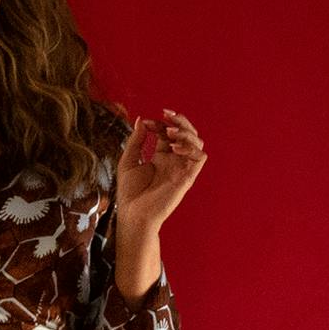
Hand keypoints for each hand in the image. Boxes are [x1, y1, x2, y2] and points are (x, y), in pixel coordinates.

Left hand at [115, 109, 205, 230]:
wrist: (133, 214)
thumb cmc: (130, 193)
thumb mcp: (128, 161)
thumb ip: (136, 140)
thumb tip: (142, 120)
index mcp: (161, 157)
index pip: (168, 132)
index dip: (160, 123)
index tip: (146, 122)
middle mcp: (174, 161)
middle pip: (187, 134)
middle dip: (179, 121)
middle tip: (166, 115)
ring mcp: (182, 168)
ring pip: (197, 142)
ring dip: (186, 132)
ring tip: (169, 132)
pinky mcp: (187, 177)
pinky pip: (200, 157)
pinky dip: (191, 148)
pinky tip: (173, 148)